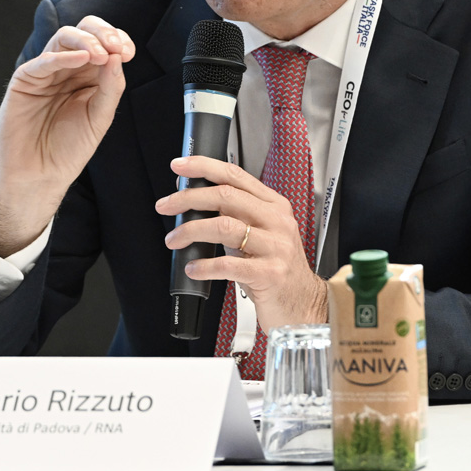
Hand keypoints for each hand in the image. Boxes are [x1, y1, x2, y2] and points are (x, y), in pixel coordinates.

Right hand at [0, 15, 135, 255]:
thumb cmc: (69, 149)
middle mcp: (67, 68)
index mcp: (88, 75)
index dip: (117, 40)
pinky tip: (82, 58)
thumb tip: (118, 56)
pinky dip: (64, 56)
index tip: (128, 52)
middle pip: (83, 32)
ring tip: (101, 54)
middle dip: (102, 33)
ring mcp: (46, 72)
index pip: (103, 43)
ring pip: (63, 38)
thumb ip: (111, 87)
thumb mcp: (100, 117)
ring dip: (86, 41)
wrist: (41, 175)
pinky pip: (43, 61)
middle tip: (115, 47)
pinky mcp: (25, 81)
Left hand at [158, 156, 327, 329]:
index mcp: (274, 206)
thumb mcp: (262, 235)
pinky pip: (229, 264)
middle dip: (189, 198)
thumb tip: (197, 203)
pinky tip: (194, 268)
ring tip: (174, 240)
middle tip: (166, 206)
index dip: (205, 167)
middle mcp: (277, 221)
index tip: (180, 166)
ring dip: (191, 231)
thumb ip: (237, 217)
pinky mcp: (270, 273)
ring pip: (224, 227)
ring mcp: (276, 247)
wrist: (303, 304)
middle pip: (226, 196)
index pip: (236, 176)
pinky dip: (204, 266)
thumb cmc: (278, 269)